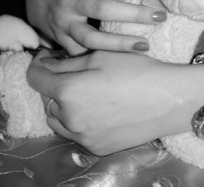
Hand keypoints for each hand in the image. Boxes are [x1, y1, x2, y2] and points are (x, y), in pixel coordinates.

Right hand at [26, 0, 166, 54]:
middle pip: (104, 10)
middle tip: (159, 16)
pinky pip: (82, 53)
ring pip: (92, 37)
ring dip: (120, 42)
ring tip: (145, 44)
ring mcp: (64, 23)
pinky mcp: (62, 41)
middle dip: (134, 14)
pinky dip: (101, 57)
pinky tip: (122, 61)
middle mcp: (70, 0)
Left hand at [28, 49, 203, 155]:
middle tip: (73, 71)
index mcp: (67, 91)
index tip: (48, 56)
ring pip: (58, 119)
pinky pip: (76, 132)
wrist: (168, 99)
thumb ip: (67, 62)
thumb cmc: (136, 70)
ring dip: (64, 105)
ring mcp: (82, 137)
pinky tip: (99, 107)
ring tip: (85, 91)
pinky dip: (79, 120)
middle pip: (47, 99)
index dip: (38, 64)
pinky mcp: (96, 148)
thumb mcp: (99, 55)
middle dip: (54, 84)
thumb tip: (47, 65)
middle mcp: (70, 118)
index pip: (35, 78)